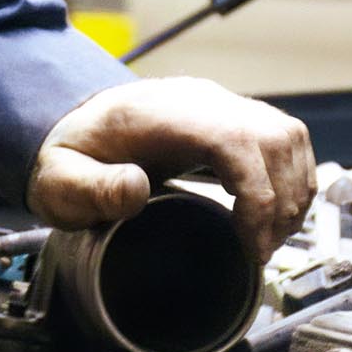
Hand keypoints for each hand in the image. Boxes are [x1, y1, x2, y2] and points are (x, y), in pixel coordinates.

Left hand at [27, 76, 315, 260]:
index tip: (250, 242)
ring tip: (269, 237)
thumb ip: (90, 188)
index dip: (257, 194)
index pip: (235, 139)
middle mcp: (198, 102)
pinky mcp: (228, 118)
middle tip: (260, 249)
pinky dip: (289, 177)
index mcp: (161, 113)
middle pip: (274, 136)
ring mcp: (218, 106)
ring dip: (291, 190)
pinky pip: (282, 139)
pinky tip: (272, 212)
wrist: (71, 126)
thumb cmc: (69, 157)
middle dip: (281, 200)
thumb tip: (135, 188)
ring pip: (287, 136)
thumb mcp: (60, 181)